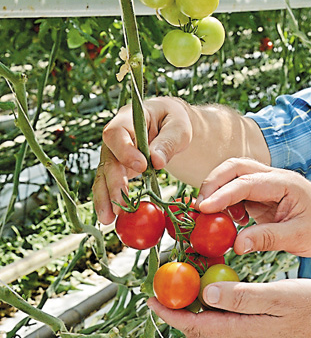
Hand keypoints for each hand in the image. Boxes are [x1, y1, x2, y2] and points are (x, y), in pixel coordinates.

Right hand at [92, 97, 192, 223]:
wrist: (169, 126)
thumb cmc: (174, 121)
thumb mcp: (178, 126)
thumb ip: (168, 141)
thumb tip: (156, 161)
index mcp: (127, 118)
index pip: (116, 133)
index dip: (124, 151)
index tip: (141, 167)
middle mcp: (114, 138)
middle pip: (108, 160)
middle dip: (114, 183)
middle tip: (122, 203)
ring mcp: (113, 154)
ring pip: (104, 177)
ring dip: (105, 198)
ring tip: (108, 218)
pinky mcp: (118, 170)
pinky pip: (110, 186)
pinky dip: (109, 202)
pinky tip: (109, 217)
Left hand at [148, 279, 310, 337]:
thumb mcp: (281, 296)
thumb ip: (243, 296)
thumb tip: (207, 293)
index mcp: (247, 331)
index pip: (197, 326)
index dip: (171, 313)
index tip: (153, 298)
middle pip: (199, 333)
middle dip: (177, 315)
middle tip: (164, 294)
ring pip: (213, 333)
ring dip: (195, 315)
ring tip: (187, 292)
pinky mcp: (263, 336)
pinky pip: (229, 329)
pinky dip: (215, 314)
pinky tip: (219, 297)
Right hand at [195, 157, 310, 257]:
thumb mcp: (297, 238)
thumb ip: (266, 239)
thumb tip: (236, 245)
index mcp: (286, 182)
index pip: (247, 182)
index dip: (222, 195)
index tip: (203, 209)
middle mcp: (275, 178)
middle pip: (236, 167)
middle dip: (213, 183)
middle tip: (199, 208)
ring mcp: (268, 185)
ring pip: (234, 177)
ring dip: (218, 192)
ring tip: (211, 217)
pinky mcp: (263, 196)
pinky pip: (238, 193)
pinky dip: (226, 203)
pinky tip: (229, 221)